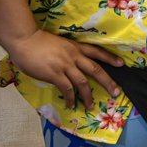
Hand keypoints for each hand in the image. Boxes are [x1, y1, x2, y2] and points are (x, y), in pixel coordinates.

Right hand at [6, 30, 122, 109]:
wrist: (25, 40)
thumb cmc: (38, 41)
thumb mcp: (59, 44)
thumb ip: (68, 54)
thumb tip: (72, 66)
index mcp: (75, 47)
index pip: (96, 52)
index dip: (110, 58)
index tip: (121, 64)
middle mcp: (74, 56)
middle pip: (95, 69)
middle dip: (107, 81)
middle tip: (116, 91)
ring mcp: (65, 65)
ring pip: (83, 82)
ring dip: (88, 96)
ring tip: (90, 105)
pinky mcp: (54, 74)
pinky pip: (67, 89)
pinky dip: (71, 98)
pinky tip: (72, 104)